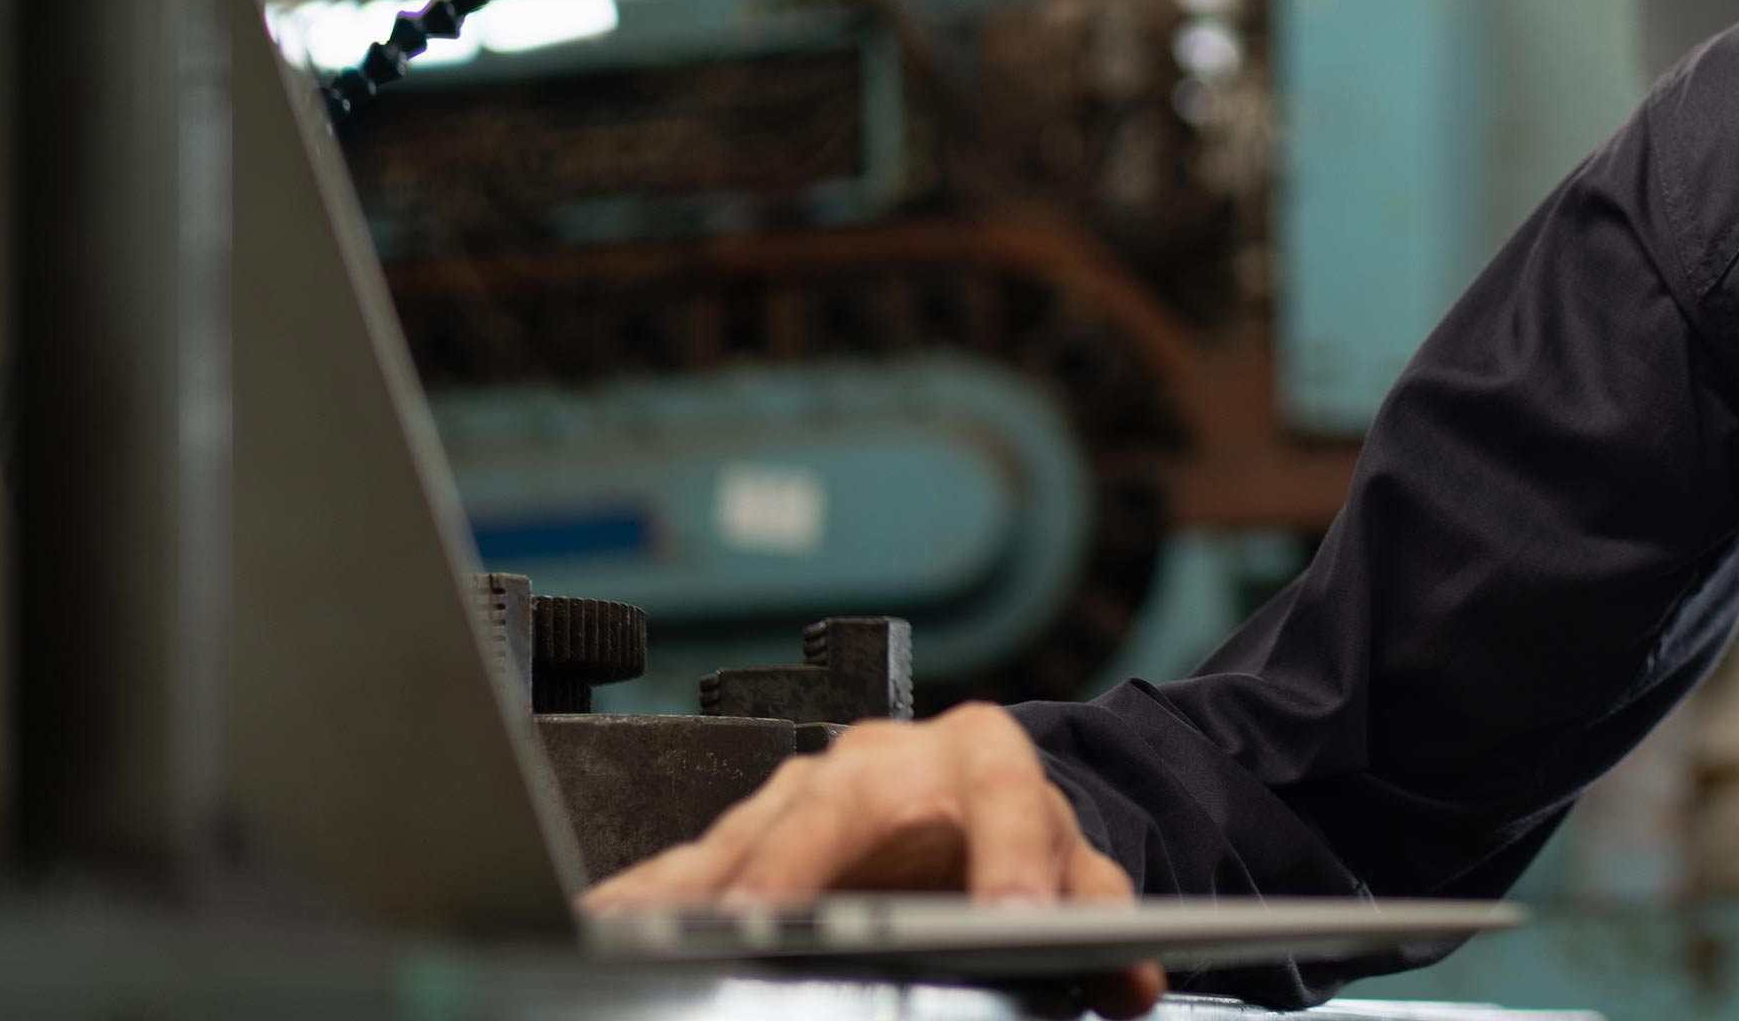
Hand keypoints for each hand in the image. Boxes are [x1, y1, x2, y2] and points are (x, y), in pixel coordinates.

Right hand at [582, 702, 1163, 1019]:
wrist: (969, 793)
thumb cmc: (1012, 838)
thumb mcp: (1073, 874)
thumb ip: (1103, 923)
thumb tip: (1132, 982)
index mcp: (985, 756)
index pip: (1005, 799)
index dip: (1008, 860)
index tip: (1010, 919)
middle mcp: (888, 759)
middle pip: (843, 807)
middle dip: (804, 867)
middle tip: (779, 925)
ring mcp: (808, 787)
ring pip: (752, 831)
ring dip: (704, 889)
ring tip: (658, 934)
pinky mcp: (748, 824)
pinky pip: (689, 862)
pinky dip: (647, 899)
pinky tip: (606, 929)